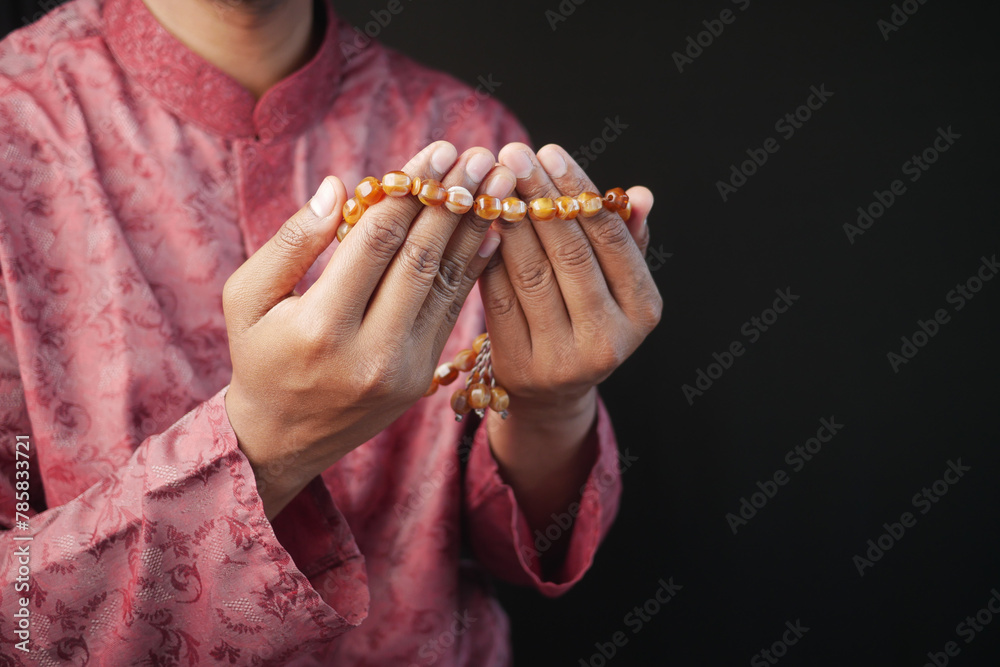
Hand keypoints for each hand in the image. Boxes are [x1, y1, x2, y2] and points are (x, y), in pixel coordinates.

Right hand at [222, 141, 517, 518]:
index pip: (376, 241)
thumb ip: (290, 243)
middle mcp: (369, 351)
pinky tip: (492, 230)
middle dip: (453, 200)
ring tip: (498, 181)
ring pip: (445, 283)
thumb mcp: (247, 298)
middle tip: (480, 154)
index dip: (411, 190)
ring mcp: (403, 368)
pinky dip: (473, 267)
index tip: (440, 150)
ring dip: (474, 227)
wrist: (283, 438)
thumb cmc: (259, 355)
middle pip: (420, 258)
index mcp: (319, 326)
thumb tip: (340, 187)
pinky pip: (453, 310)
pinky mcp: (422, 376)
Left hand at [482, 142, 660, 420]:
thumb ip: (625, 238)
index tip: (550, 152)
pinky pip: (498, 296)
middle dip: (538, 196)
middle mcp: (608, 339)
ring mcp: (563, 358)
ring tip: (492, 179)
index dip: (578, 192)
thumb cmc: (586, 316)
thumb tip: (641, 195)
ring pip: (530, 272)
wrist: (552, 389)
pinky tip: (478, 221)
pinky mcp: (520, 363)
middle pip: (568, 253)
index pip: (611, 239)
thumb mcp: (615, 283)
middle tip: (513, 152)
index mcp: (642, 310)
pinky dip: (488, 254)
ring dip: (508, 218)